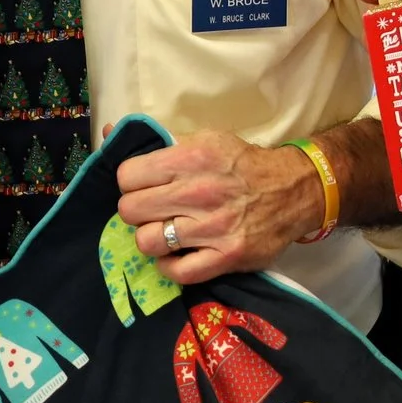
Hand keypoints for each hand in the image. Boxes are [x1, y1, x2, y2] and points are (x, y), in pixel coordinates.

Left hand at [114, 129, 324, 283]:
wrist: (293, 189)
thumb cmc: (240, 163)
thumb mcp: (202, 140)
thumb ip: (155, 140)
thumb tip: (107, 131)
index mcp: (189, 158)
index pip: (127, 176)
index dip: (130, 183)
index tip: (143, 186)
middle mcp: (198, 192)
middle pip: (130, 211)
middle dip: (137, 211)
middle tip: (153, 211)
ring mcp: (213, 227)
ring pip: (147, 242)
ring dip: (152, 238)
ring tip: (166, 232)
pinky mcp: (227, 256)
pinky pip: (178, 271)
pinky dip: (170, 266)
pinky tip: (176, 255)